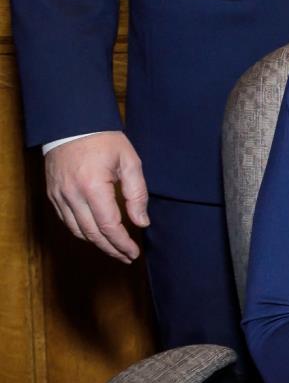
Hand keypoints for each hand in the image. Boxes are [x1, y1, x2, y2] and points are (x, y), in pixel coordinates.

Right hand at [44, 132, 148, 262]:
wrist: (71, 125)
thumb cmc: (104, 140)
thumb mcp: (130, 161)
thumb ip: (137, 193)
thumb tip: (141, 222)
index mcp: (94, 187)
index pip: (109, 226)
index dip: (121, 243)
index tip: (133, 253)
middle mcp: (73, 195)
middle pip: (92, 233)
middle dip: (111, 249)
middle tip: (126, 257)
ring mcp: (59, 196)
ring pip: (77, 231)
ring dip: (96, 243)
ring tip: (114, 249)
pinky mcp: (52, 195)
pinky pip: (67, 221)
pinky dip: (82, 231)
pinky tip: (96, 234)